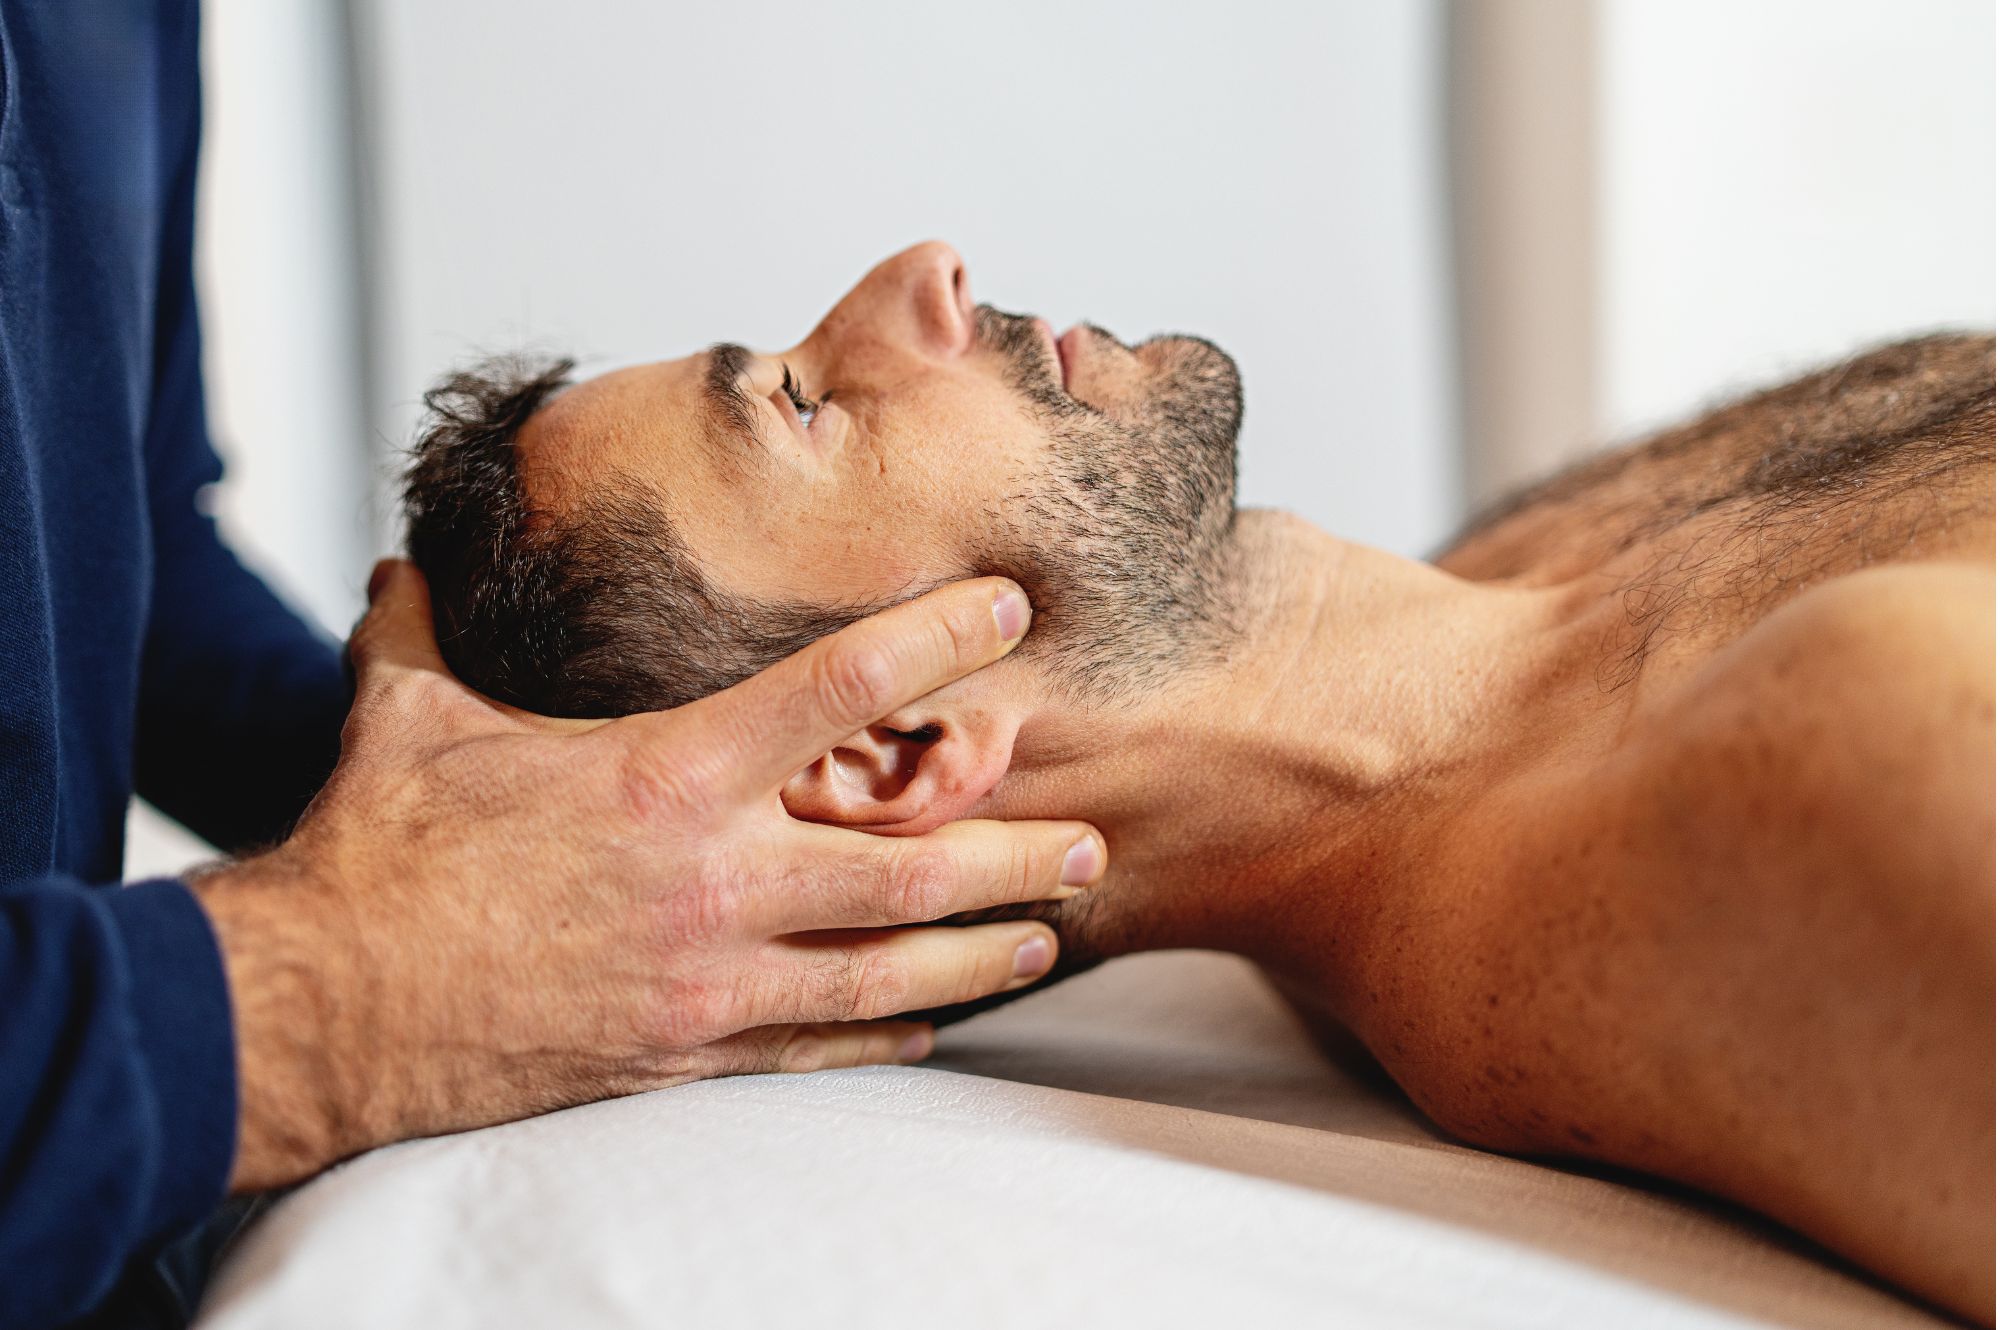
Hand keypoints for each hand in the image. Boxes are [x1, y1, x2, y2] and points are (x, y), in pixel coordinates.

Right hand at [193, 561, 1103, 1189]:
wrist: (323, 1010)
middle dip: (1013, 848)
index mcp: (667, 775)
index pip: (838, 688)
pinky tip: (937, 1026)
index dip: (940, 641)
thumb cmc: (374, 857)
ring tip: (1052, 935)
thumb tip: (409, 565)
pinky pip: (813, 1045)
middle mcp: (714, 878)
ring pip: (886, 968)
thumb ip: (426, 630)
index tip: (1011, 614)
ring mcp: (708, 975)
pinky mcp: (683, 1050)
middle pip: (908, 863)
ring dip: (983, 951)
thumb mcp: (403, 714)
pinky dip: (885, 1033)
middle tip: (1091, 836)